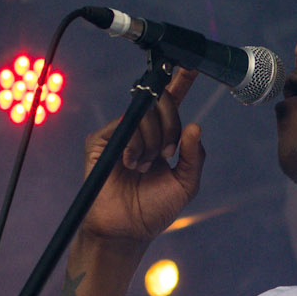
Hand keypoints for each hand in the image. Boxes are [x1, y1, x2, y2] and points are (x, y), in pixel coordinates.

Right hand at [78, 67, 205, 245]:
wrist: (126, 230)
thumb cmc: (154, 210)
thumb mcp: (185, 184)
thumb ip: (194, 156)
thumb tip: (195, 125)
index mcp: (162, 138)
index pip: (172, 104)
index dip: (180, 83)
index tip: (191, 65)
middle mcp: (142, 131)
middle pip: (162, 103)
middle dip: (170, 125)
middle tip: (166, 154)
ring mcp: (121, 134)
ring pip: (145, 114)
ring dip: (152, 142)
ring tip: (142, 166)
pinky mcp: (101, 140)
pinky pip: (125, 126)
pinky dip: (134, 146)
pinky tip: (129, 164)